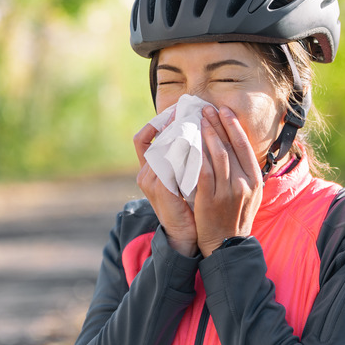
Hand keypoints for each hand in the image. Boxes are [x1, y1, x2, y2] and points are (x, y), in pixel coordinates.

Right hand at [134, 121, 198, 256]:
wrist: (185, 236)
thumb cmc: (187, 206)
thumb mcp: (182, 179)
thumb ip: (182, 159)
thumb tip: (195, 133)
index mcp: (148, 169)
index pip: (142, 138)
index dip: (157, 122)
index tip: (177, 110)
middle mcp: (145, 173)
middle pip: (155, 138)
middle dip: (174, 122)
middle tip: (193, 109)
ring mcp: (151, 181)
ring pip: (165, 147)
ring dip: (183, 133)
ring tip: (201, 121)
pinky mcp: (162, 189)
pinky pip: (172, 162)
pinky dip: (187, 150)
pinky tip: (202, 143)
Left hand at [194, 106, 262, 256]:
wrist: (226, 244)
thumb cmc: (235, 216)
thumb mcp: (251, 193)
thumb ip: (245, 171)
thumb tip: (235, 145)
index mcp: (255, 179)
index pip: (244, 145)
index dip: (234, 126)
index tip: (224, 110)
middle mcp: (244, 183)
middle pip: (230, 146)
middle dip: (218, 124)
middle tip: (206, 109)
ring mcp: (228, 191)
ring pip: (218, 155)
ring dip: (207, 134)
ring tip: (198, 120)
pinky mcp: (210, 199)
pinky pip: (203, 171)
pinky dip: (197, 155)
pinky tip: (189, 143)